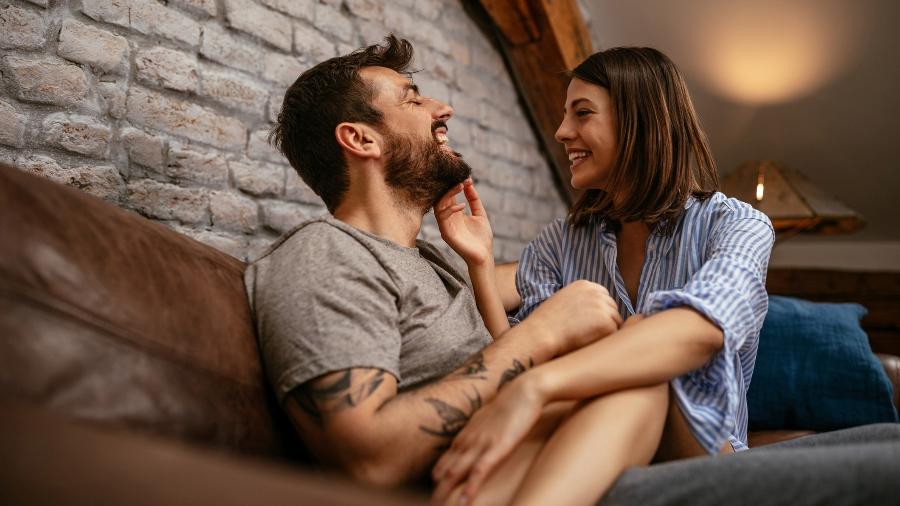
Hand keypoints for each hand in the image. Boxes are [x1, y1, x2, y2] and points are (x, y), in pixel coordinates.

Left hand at [431, 375, 544, 504]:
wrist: (525, 390)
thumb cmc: (511, 402)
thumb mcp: (489, 417)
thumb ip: (479, 429)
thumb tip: (475, 437)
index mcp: (467, 433)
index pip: (445, 458)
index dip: (439, 475)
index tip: (434, 489)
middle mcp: (469, 439)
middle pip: (446, 469)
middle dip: (438, 488)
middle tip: (432, 503)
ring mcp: (481, 444)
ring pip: (456, 472)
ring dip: (447, 492)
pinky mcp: (497, 448)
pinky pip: (479, 472)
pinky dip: (470, 488)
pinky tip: (465, 502)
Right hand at [435, 178, 493, 266]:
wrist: (483, 256)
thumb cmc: (481, 237)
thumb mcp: (480, 214)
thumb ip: (474, 199)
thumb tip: (469, 182)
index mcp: (454, 212)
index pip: (449, 194)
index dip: (453, 183)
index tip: (461, 172)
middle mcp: (448, 217)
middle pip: (442, 197)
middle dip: (450, 185)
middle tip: (460, 177)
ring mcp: (445, 225)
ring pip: (439, 205)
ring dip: (449, 194)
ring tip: (460, 186)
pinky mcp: (446, 233)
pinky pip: (442, 218)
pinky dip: (451, 209)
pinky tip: (462, 206)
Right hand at [527, 280, 621, 355]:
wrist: (540, 333)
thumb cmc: (547, 324)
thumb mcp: (563, 301)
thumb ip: (581, 301)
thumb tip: (595, 313)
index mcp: (585, 285)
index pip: (604, 298)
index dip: (598, 313)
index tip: (587, 323)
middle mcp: (596, 292)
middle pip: (612, 309)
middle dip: (604, 322)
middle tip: (586, 333)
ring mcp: (602, 306)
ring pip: (615, 322)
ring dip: (605, 332)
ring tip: (585, 338)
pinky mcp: (606, 322)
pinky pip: (614, 334)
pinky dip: (604, 340)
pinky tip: (588, 343)